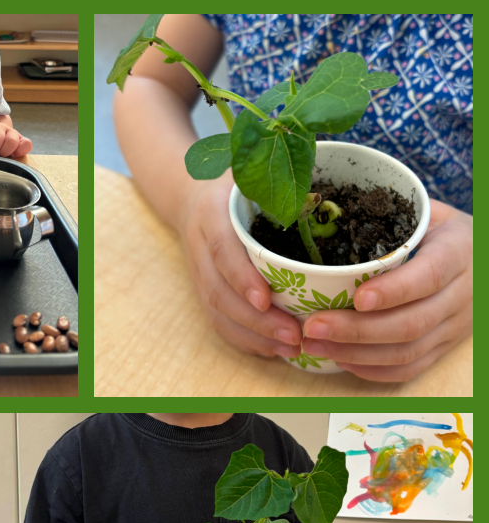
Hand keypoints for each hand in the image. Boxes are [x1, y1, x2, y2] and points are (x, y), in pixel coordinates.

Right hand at [178, 174, 304, 358]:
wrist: (190, 195)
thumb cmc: (236, 183)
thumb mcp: (255, 172)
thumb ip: (282, 182)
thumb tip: (332, 196)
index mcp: (211, 214)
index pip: (222, 250)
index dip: (242, 278)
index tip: (267, 300)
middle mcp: (199, 248)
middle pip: (220, 293)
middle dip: (257, 321)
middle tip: (296, 336)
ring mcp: (199, 273)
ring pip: (218, 313)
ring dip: (255, 336)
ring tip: (293, 349)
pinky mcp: (204, 290)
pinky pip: (220, 322)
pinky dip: (246, 340)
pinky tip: (275, 350)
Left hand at [299, 198, 472, 381]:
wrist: (482, 258)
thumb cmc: (441, 230)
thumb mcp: (428, 212)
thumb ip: (389, 215)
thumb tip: (328, 209)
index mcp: (459, 252)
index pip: (429, 277)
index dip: (394, 291)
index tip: (357, 298)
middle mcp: (463, 294)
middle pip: (411, 323)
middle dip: (357, 331)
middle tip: (312, 327)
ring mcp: (456, 325)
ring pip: (408, 352)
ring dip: (355, 354)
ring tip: (312, 344)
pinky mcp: (446, 347)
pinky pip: (411, 368)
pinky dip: (372, 369)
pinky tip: (340, 360)